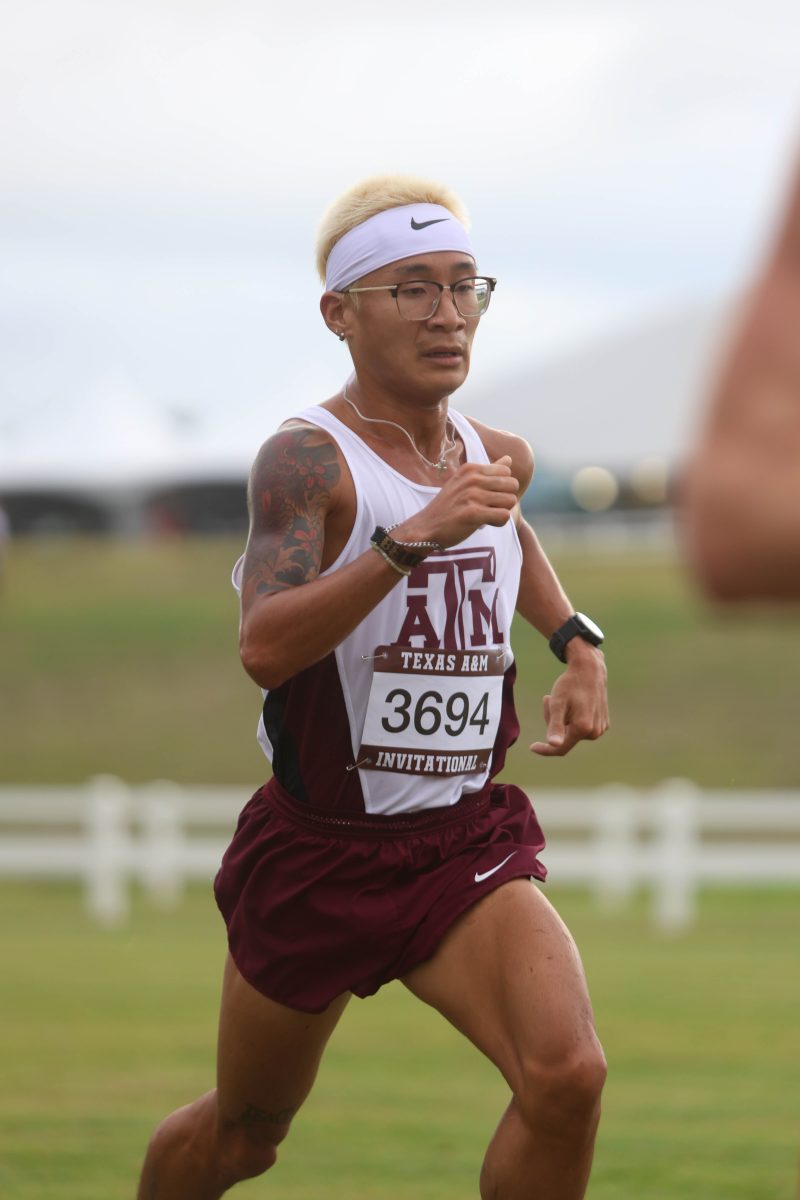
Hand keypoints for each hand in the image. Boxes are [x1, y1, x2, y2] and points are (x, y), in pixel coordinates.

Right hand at [393, 456, 518, 548]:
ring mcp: (472, 495)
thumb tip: (509, 459)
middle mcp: (472, 479)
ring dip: (501, 511)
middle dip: (505, 499)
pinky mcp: (473, 513)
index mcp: (471, 469)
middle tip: (489, 507)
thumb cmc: (448, 506)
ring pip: (510, 500)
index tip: (487, 496)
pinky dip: (498, 523)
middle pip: (512, 485)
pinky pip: (504, 516)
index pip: (506, 472)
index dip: (501, 487)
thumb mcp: (464, 482)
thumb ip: (489, 471)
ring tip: (486, 515)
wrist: (425, 527)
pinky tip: (484, 523)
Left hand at [530, 647, 608, 755]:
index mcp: (583, 728)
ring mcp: (600, 728)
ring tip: (562, 698)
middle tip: (548, 699)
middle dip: (553, 722)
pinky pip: (582, 726)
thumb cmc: (570, 685)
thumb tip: (554, 745)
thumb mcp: (558, 703)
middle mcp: (594, 732)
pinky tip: (574, 702)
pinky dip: (573, 717)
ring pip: (573, 731)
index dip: (545, 750)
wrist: (590, 669)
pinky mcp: (603, 723)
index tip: (532, 747)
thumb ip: (555, 725)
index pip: (561, 748)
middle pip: (565, 737)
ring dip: (563, 719)